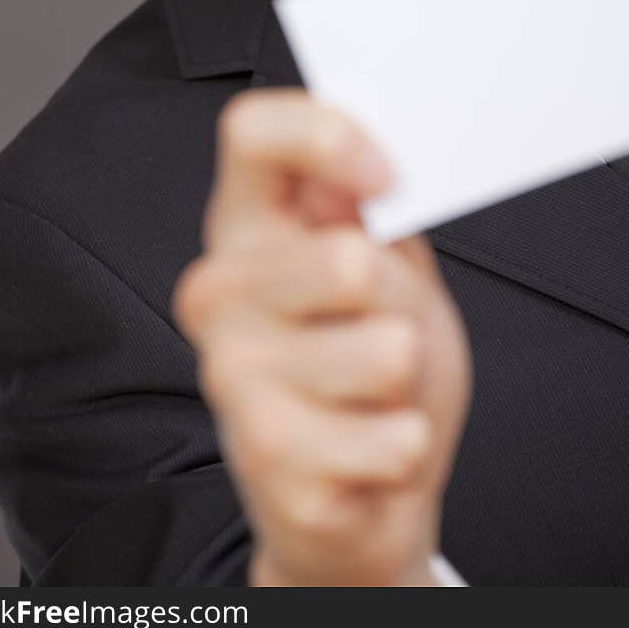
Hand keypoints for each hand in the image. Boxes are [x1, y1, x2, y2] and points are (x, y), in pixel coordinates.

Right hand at [171, 88, 472, 585]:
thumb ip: (365, 207)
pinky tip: (370, 454)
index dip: (328, 136)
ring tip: (378, 396)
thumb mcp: (387, 264)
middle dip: (404, 304)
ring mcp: (233, 384)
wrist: (360, 495)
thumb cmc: (372, 361)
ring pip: (388, 351)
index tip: (388, 177)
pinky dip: (407, 448)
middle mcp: (217, 297)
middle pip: (349, 260)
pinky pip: (395, 439)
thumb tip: (359, 169)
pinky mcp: (270, 467)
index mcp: (243, 228)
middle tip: (388, 334)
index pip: (252, 132)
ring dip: (412, 382)